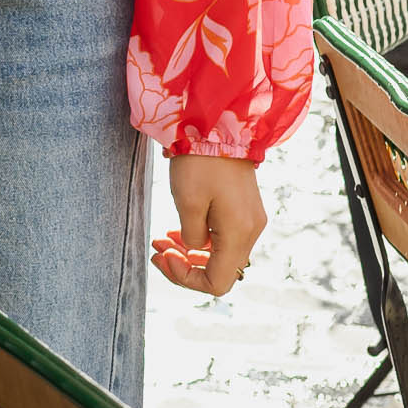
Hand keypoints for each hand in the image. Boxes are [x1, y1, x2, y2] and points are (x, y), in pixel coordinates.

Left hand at [152, 156, 266, 298]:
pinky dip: (200, 239)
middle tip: (156, 250)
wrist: (219, 124)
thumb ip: (191, 236)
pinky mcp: (244, 209)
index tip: (163, 256)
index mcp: (239, 233)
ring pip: (221, 255)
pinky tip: (177, 230)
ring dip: (190, 253)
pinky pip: (223, 237)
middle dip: (185, 265)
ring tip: (161, 240)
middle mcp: (251, 231)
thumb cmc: (199, 161)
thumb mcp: (187, 202)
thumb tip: (196, 248)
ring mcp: (250, 220)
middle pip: (220, 271)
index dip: (187, 278)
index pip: (217, 282)